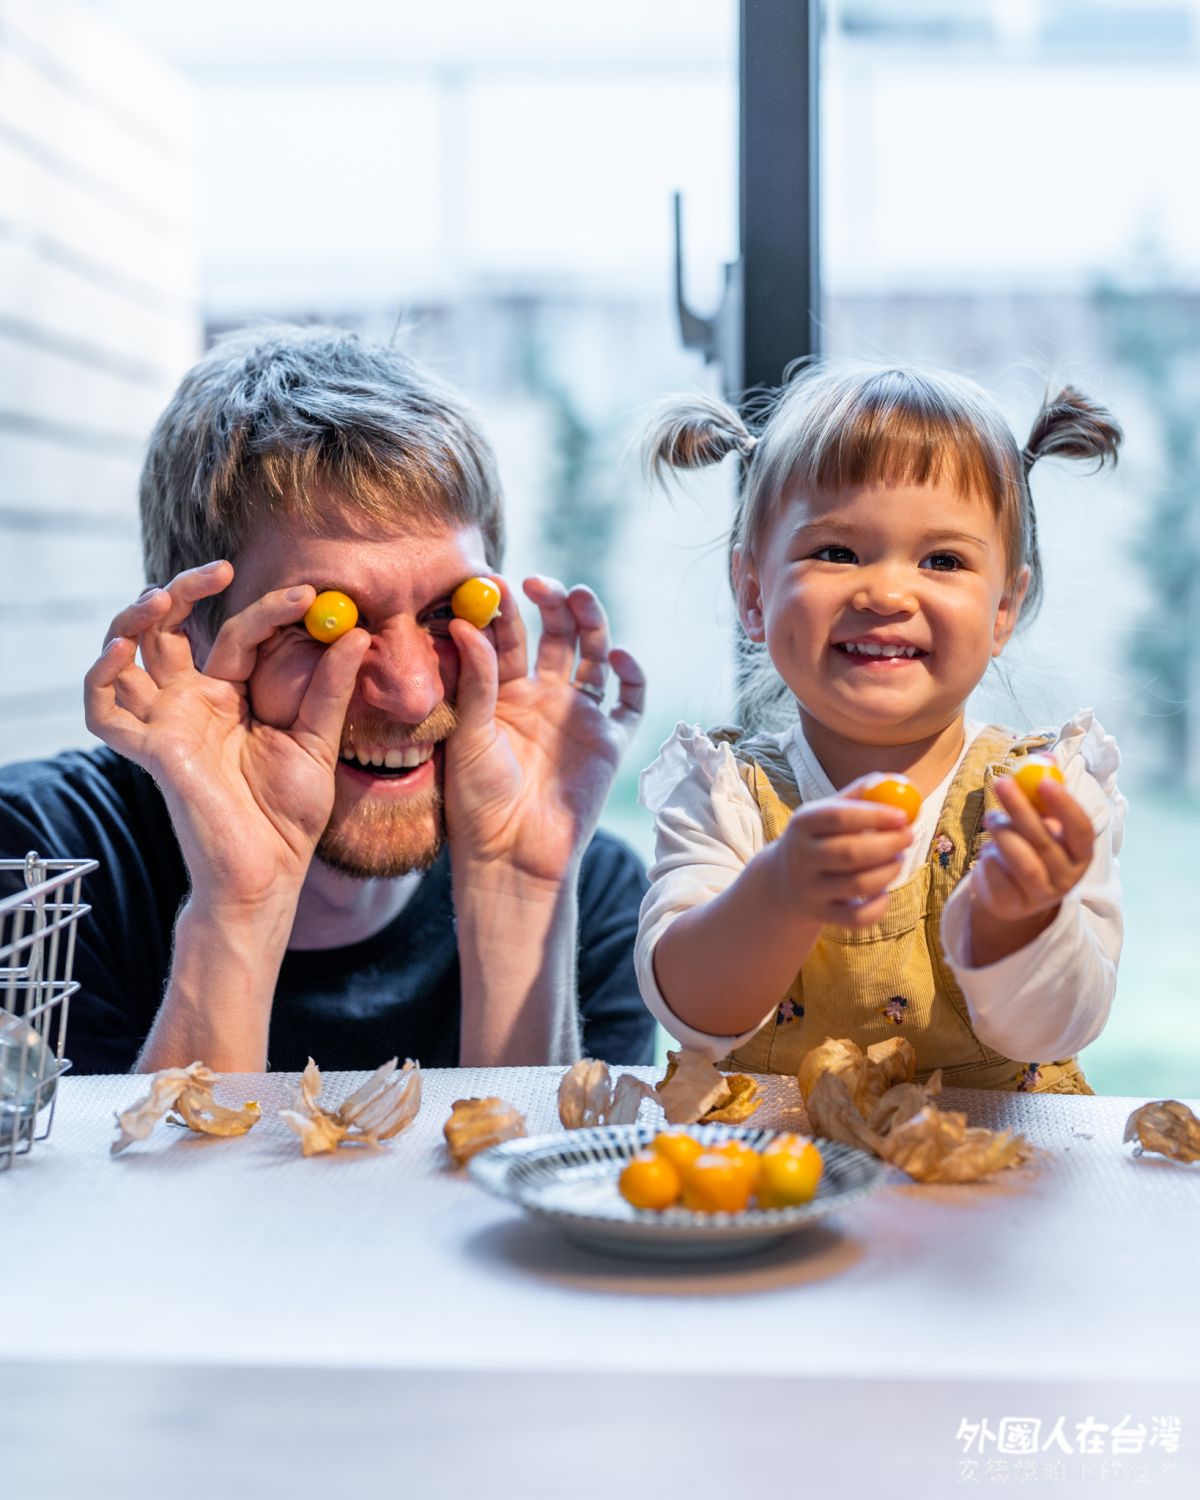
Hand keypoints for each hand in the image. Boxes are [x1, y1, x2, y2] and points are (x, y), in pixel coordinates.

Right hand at [84, 562, 368, 912]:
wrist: (270, 871)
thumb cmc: (289, 815)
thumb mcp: (318, 742)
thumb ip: (331, 690)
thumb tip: (354, 633)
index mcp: (234, 696)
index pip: (240, 634)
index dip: (269, 609)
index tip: (310, 594)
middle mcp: (194, 702)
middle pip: (170, 628)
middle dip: (183, 590)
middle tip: (218, 569)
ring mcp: (168, 723)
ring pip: (127, 654)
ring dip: (133, 619)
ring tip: (159, 597)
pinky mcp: (152, 750)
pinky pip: (104, 712)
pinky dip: (100, 679)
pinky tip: (119, 655)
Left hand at [442, 574, 644, 887]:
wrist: (510, 856)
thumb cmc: (477, 802)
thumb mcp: (469, 734)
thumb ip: (475, 679)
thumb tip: (463, 621)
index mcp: (502, 693)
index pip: (506, 637)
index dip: (504, 609)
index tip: (493, 582)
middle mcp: (543, 697)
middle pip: (556, 635)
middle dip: (552, 604)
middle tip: (540, 583)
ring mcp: (578, 715)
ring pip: (593, 654)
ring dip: (590, 622)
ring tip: (579, 598)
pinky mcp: (609, 739)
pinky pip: (629, 698)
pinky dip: (631, 673)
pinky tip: (617, 655)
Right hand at [773, 783, 913, 927]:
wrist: (786, 880)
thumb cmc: (822, 836)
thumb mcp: (830, 810)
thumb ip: (863, 793)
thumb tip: (898, 781)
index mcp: (802, 823)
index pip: (838, 816)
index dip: (874, 816)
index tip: (903, 816)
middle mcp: (801, 857)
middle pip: (850, 853)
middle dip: (888, 845)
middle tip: (909, 837)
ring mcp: (809, 889)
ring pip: (859, 885)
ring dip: (889, 871)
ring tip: (898, 859)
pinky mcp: (821, 915)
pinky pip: (858, 918)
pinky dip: (879, 904)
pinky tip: (882, 891)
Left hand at [968, 774, 1095, 926]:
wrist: (1010, 896)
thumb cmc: (1030, 848)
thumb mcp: (1041, 822)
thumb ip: (1044, 793)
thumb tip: (1046, 756)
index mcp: (1081, 854)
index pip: (1081, 830)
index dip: (1065, 805)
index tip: (1044, 781)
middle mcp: (1066, 878)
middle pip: (1044, 842)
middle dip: (1020, 809)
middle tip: (1001, 782)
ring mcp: (1039, 895)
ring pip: (1020, 860)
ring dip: (1001, 832)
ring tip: (991, 820)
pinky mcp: (1011, 905)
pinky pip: (996, 874)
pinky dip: (986, 856)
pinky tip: (988, 853)